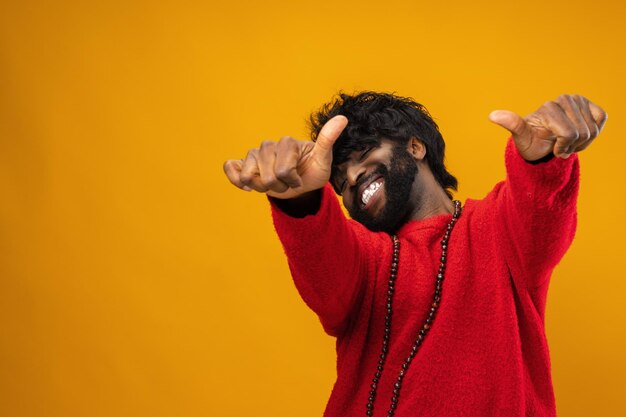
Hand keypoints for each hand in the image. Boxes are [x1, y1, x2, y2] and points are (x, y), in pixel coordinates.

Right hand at [223, 115, 347, 198]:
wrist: (301, 182)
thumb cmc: (313, 169)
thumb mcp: (324, 159)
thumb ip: (327, 140)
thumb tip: (342, 118)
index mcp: (287, 142)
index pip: (283, 171)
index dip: (292, 182)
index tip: (300, 179)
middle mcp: (268, 145)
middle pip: (267, 177)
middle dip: (279, 187)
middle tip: (288, 182)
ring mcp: (254, 154)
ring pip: (249, 177)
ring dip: (263, 188)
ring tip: (274, 183)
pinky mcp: (243, 163)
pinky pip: (230, 168)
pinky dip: (237, 180)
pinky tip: (248, 186)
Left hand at [488, 94, 606, 160]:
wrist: (541, 143)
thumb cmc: (530, 142)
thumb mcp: (520, 138)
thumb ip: (512, 124)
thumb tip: (492, 115)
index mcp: (548, 108)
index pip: (568, 134)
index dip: (562, 148)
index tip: (551, 149)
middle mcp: (563, 99)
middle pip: (581, 132)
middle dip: (571, 145)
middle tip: (558, 145)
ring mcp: (578, 100)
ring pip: (592, 130)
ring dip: (581, 142)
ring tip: (566, 141)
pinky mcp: (590, 105)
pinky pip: (601, 121)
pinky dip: (593, 133)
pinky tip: (579, 136)